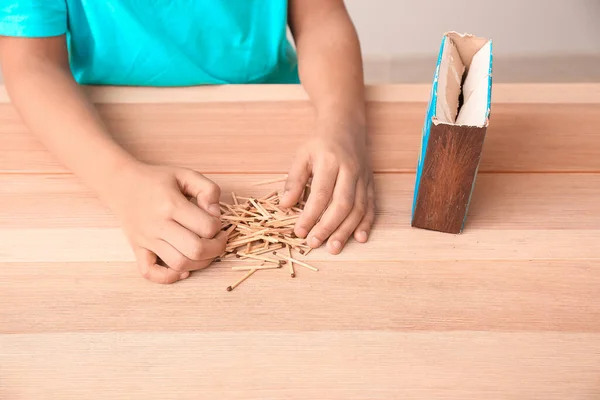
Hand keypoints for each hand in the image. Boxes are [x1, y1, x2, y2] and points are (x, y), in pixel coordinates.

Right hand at [106, 162, 225, 283]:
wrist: (120, 183)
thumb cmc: (157, 180)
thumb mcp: (186, 174)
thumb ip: (208, 189)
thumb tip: (215, 212)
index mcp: (172, 205)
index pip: (207, 227)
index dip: (218, 226)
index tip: (215, 221)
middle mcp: (158, 225)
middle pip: (196, 250)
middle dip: (216, 248)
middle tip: (218, 240)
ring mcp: (147, 240)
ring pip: (179, 264)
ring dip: (200, 263)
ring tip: (205, 251)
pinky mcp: (137, 249)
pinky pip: (150, 273)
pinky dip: (169, 277)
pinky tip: (182, 269)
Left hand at [279, 120, 374, 253]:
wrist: (346, 125)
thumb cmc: (320, 143)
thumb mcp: (302, 156)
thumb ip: (294, 181)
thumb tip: (285, 206)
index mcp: (330, 161)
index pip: (321, 193)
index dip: (310, 215)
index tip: (299, 232)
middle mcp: (350, 170)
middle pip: (342, 204)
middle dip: (328, 227)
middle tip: (314, 243)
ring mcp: (363, 178)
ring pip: (359, 208)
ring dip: (346, 230)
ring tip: (334, 248)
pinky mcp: (371, 183)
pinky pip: (371, 206)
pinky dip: (367, 223)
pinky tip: (360, 238)